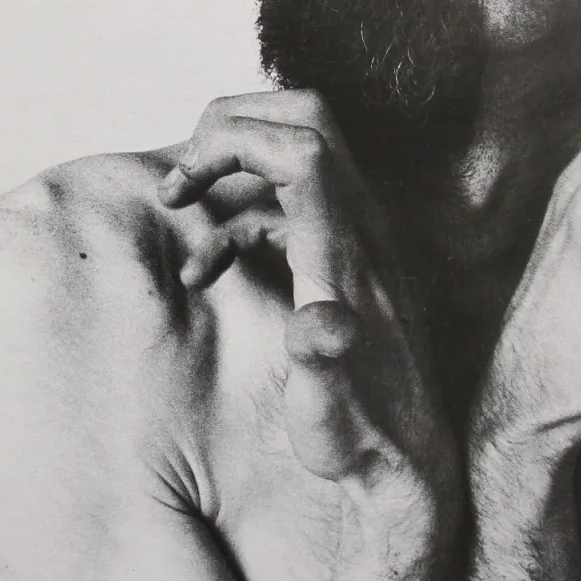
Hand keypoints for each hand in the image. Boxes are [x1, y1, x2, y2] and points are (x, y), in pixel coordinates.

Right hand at [157, 91, 452, 504]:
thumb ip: (322, 356)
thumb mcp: (330, 403)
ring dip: (231, 170)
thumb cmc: (361, 433)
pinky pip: (285, 210)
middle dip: (234, 130)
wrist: (401, 459)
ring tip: (179, 209)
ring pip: (293, 155)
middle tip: (184, 180)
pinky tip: (206, 268)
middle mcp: (360, 230)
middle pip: (306, 121)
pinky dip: (240, 220)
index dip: (237, 140)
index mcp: (350, 249)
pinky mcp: (338, 263)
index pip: (302, 147)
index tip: (186, 182)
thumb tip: (320, 323)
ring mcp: (351, 242)